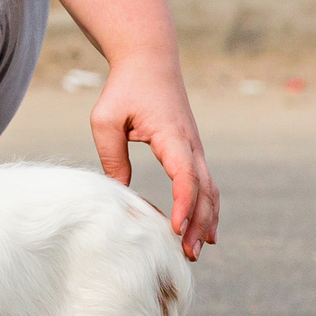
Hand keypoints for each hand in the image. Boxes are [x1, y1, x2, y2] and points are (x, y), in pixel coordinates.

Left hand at [90, 54, 217, 259]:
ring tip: (194, 251)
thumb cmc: (124, 89)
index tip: (174, 227)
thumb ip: (112, 155)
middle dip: (197, 223)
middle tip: (186, 255)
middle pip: (203, 189)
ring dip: (205, 221)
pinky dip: (207, 208)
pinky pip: (205, 184)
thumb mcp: (106, 118)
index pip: (184, 174)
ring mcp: (195, 148)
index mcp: (171, 134)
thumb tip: (120, 191)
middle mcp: (191, 144)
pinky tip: (203, 232)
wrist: (150, 61)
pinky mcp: (192, 151)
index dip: (182, 203)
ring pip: (210, 190)